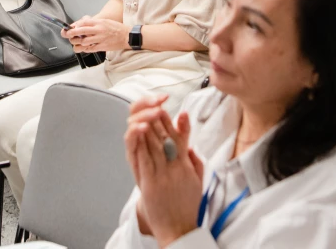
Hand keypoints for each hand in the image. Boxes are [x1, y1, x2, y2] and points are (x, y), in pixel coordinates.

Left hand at [62, 16, 128, 52]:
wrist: (127, 36)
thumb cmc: (117, 28)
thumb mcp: (105, 21)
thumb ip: (94, 22)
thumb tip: (83, 23)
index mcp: (99, 22)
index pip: (83, 22)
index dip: (75, 25)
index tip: (70, 27)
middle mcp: (98, 30)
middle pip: (81, 31)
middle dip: (71, 33)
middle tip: (67, 34)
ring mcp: (100, 39)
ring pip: (83, 41)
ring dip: (77, 42)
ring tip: (75, 42)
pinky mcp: (102, 46)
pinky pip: (90, 48)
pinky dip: (84, 48)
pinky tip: (82, 48)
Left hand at [125, 98, 203, 245]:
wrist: (178, 228)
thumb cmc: (188, 205)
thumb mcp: (198, 180)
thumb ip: (194, 161)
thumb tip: (190, 146)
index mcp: (187, 166)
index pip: (180, 138)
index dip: (172, 122)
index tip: (167, 110)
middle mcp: (175, 168)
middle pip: (165, 138)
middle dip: (158, 121)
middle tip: (153, 107)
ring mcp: (162, 175)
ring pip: (154, 146)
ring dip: (148, 128)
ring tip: (144, 115)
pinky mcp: (150, 184)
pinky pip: (144, 160)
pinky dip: (140, 145)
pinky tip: (137, 133)